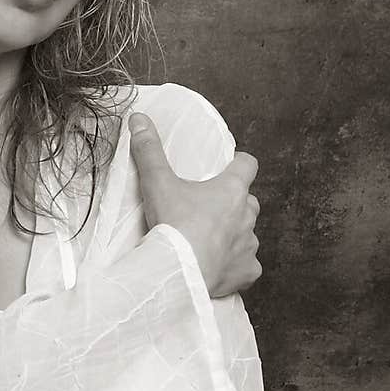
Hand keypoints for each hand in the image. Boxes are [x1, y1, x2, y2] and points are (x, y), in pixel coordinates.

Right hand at [128, 113, 260, 297]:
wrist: (179, 271)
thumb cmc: (174, 225)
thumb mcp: (158, 182)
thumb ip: (149, 150)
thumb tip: (140, 118)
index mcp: (231, 190)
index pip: (248, 165)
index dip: (240, 164)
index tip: (230, 166)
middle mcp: (247, 215)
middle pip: (248, 202)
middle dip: (234, 204)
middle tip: (208, 210)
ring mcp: (249, 244)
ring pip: (248, 235)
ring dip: (234, 236)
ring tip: (209, 242)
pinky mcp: (247, 271)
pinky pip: (247, 266)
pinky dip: (236, 266)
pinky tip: (218, 268)